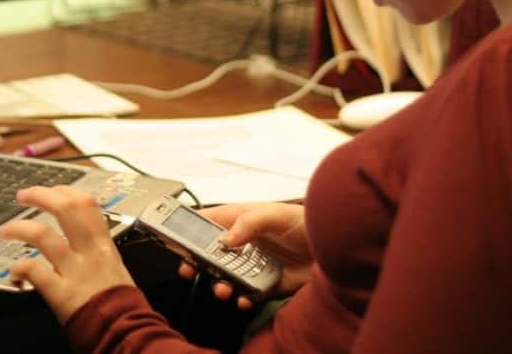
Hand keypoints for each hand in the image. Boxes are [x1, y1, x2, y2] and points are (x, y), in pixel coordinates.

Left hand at [0, 186, 134, 322]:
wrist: (123, 329)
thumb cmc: (120, 302)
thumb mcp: (115, 265)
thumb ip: (98, 249)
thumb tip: (84, 237)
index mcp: (103, 243)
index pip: (86, 203)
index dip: (65, 191)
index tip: (53, 190)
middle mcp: (89, 251)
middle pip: (65, 209)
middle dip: (41, 195)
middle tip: (24, 195)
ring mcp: (74, 270)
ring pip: (43, 235)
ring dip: (19, 228)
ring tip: (6, 230)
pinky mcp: (61, 292)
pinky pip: (35, 271)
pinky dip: (19, 267)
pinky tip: (12, 269)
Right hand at [178, 202, 312, 309]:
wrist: (337, 250)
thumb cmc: (308, 222)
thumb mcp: (278, 213)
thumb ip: (251, 221)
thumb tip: (226, 238)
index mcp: (244, 219)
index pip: (210, 221)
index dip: (191, 228)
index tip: (175, 237)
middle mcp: (246, 242)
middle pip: (213, 253)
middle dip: (199, 262)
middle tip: (190, 269)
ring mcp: (255, 264)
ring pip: (227, 276)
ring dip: (220, 283)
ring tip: (222, 288)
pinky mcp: (267, 284)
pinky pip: (247, 294)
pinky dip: (243, 298)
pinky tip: (244, 298)